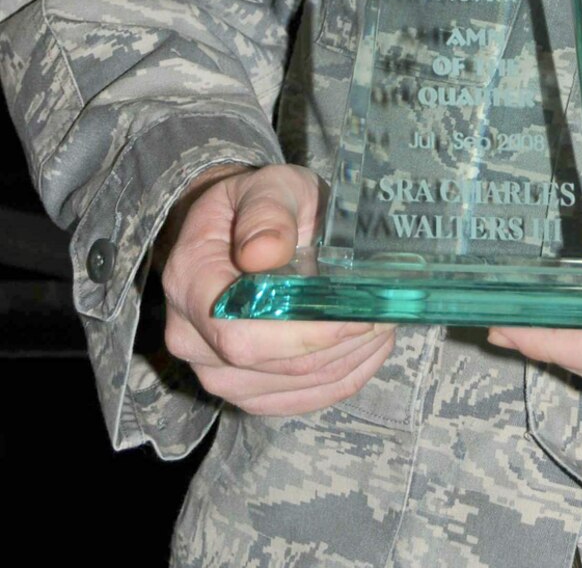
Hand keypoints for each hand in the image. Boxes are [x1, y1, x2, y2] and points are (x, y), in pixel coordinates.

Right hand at [156, 163, 394, 416]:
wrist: (235, 229)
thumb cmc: (256, 203)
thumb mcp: (266, 186)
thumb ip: (266, 212)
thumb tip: (263, 252)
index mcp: (190, 280)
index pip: (239, 332)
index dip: (303, 332)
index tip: (356, 313)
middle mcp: (190, 337)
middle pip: (272, 365)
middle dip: (338, 343)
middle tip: (386, 311)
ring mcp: (214, 371)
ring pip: (291, 385)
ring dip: (347, 359)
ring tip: (383, 321)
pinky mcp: (242, 389)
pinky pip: (296, 400)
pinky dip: (340, 378)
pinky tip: (368, 347)